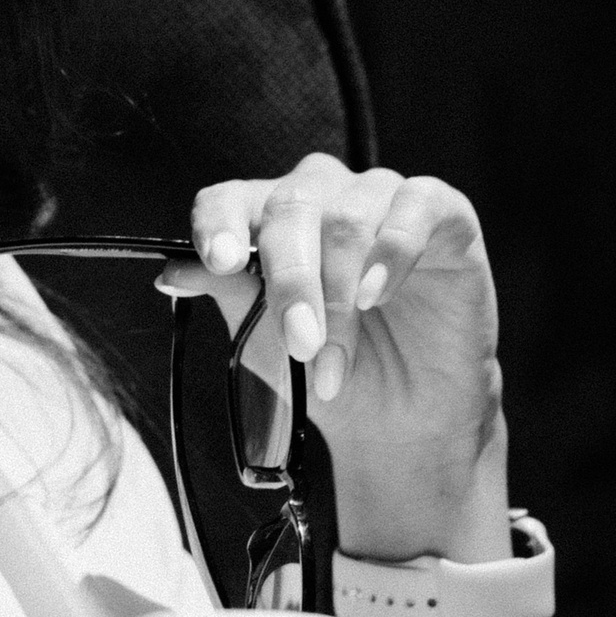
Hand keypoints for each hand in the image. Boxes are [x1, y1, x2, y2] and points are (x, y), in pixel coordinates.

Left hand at [158, 156, 509, 563]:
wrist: (400, 419)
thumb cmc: (326, 371)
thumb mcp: (263, 342)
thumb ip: (225, 296)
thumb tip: (172, 271)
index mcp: (267, 219)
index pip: (228, 199)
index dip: (220, 224)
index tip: (220, 263)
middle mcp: (322, 196)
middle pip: (290, 206)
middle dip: (291, 280)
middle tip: (300, 341)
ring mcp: (382, 198)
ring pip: (349, 216)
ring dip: (341, 296)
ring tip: (337, 361)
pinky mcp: (443, 213)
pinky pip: (416, 205)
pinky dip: (393, 250)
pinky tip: (379, 295)